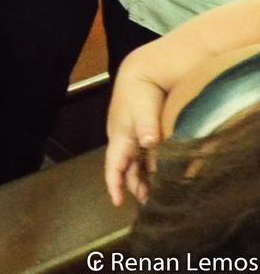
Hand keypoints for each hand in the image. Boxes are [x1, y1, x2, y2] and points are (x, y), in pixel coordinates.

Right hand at [105, 55, 165, 205]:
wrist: (140, 71)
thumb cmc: (139, 90)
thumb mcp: (142, 108)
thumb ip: (146, 126)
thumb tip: (149, 142)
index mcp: (120, 136)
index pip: (113, 165)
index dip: (113, 184)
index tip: (117, 202)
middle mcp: (123, 139)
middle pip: (124, 167)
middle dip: (132, 185)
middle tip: (147, 203)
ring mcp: (131, 135)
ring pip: (134, 162)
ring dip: (141, 178)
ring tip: (153, 193)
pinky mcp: (141, 131)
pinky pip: (142, 155)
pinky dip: (148, 167)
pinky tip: (159, 172)